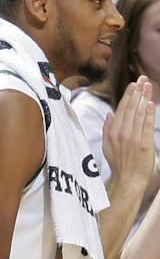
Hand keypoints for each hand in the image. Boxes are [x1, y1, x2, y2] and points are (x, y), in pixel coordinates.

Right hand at [102, 76, 155, 193]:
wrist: (128, 180)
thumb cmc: (119, 164)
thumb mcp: (107, 146)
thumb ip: (107, 129)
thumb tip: (109, 114)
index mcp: (112, 133)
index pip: (121, 110)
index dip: (128, 96)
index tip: (133, 84)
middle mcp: (122, 134)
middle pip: (130, 109)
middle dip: (137, 92)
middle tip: (143, 79)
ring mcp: (133, 138)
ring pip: (138, 114)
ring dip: (144, 98)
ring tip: (148, 86)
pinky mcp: (144, 143)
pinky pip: (146, 125)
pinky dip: (148, 113)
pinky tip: (151, 103)